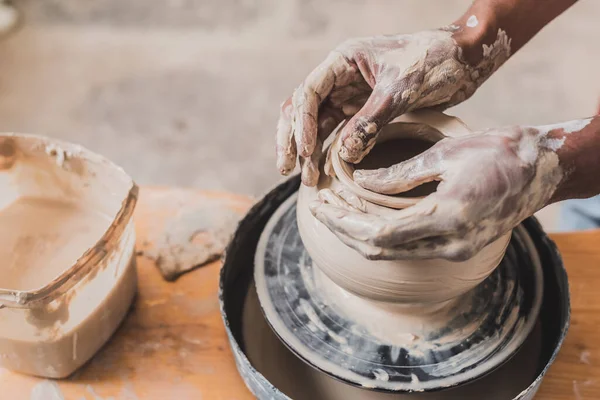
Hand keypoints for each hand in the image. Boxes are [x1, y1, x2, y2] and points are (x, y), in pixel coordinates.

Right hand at [276, 28, 510, 185]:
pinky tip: (326, 173)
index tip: (307, 151)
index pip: (309, 93)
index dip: (303, 123)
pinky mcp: (365, 113)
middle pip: (303, 110)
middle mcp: (341, 79)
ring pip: (319, 126)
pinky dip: (331, 153)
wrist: (464, 61)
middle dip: (293, 140)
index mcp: (344, 61)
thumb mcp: (400, 90)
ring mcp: (351, 97)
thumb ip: (370, 122)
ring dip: (310, 151)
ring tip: (309, 180)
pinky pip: (340, 134)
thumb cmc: (434, 61)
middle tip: (288, 169)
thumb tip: (343, 156)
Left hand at [309, 126, 562, 260]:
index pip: (378, 234)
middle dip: (344, 231)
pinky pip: (410, 248)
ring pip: (393, 253)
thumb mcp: (445, 154)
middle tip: (318, 208)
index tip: (319, 206)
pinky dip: (382, 234)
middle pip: (381, 250)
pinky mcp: (458, 247)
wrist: (540, 170)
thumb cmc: (498, 152)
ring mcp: (456, 250)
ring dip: (360, 235)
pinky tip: (364, 217)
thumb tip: (359, 181)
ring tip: (334, 210)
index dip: (343, 224)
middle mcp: (451, 243)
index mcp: (448, 216)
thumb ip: (400, 175)